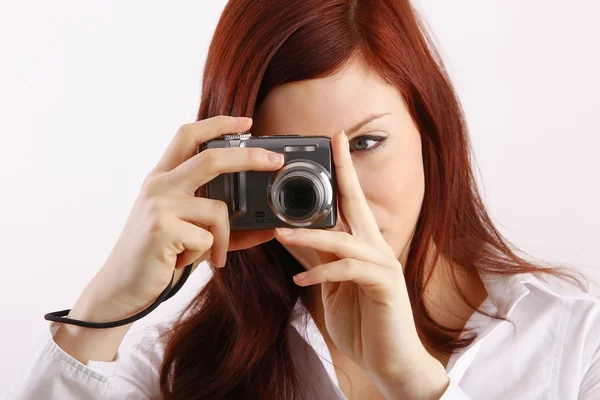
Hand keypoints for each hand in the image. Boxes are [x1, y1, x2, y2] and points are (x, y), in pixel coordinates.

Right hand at [80, 116, 282, 320]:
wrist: (122, 288)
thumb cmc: (159, 257)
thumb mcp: (190, 234)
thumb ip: (224, 226)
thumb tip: (268, 228)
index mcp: (163, 178)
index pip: (188, 135)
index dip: (218, 123)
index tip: (246, 122)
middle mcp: (159, 185)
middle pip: (211, 157)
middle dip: (249, 156)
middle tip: (275, 161)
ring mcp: (159, 204)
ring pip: (218, 210)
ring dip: (223, 238)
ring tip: (212, 256)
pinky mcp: (162, 228)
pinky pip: (208, 238)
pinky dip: (207, 254)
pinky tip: (182, 262)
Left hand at [275, 130, 448, 398]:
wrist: (388, 359)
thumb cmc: (361, 319)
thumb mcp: (330, 284)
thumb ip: (315, 257)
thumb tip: (289, 235)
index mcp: (364, 245)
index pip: (352, 201)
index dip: (344, 170)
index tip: (335, 141)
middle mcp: (376, 248)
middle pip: (358, 204)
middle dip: (344, 172)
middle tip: (331, 143)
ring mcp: (382, 265)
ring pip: (344, 239)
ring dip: (310, 236)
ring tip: (280, 234)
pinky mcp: (383, 286)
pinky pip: (348, 271)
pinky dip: (322, 273)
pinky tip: (301, 280)